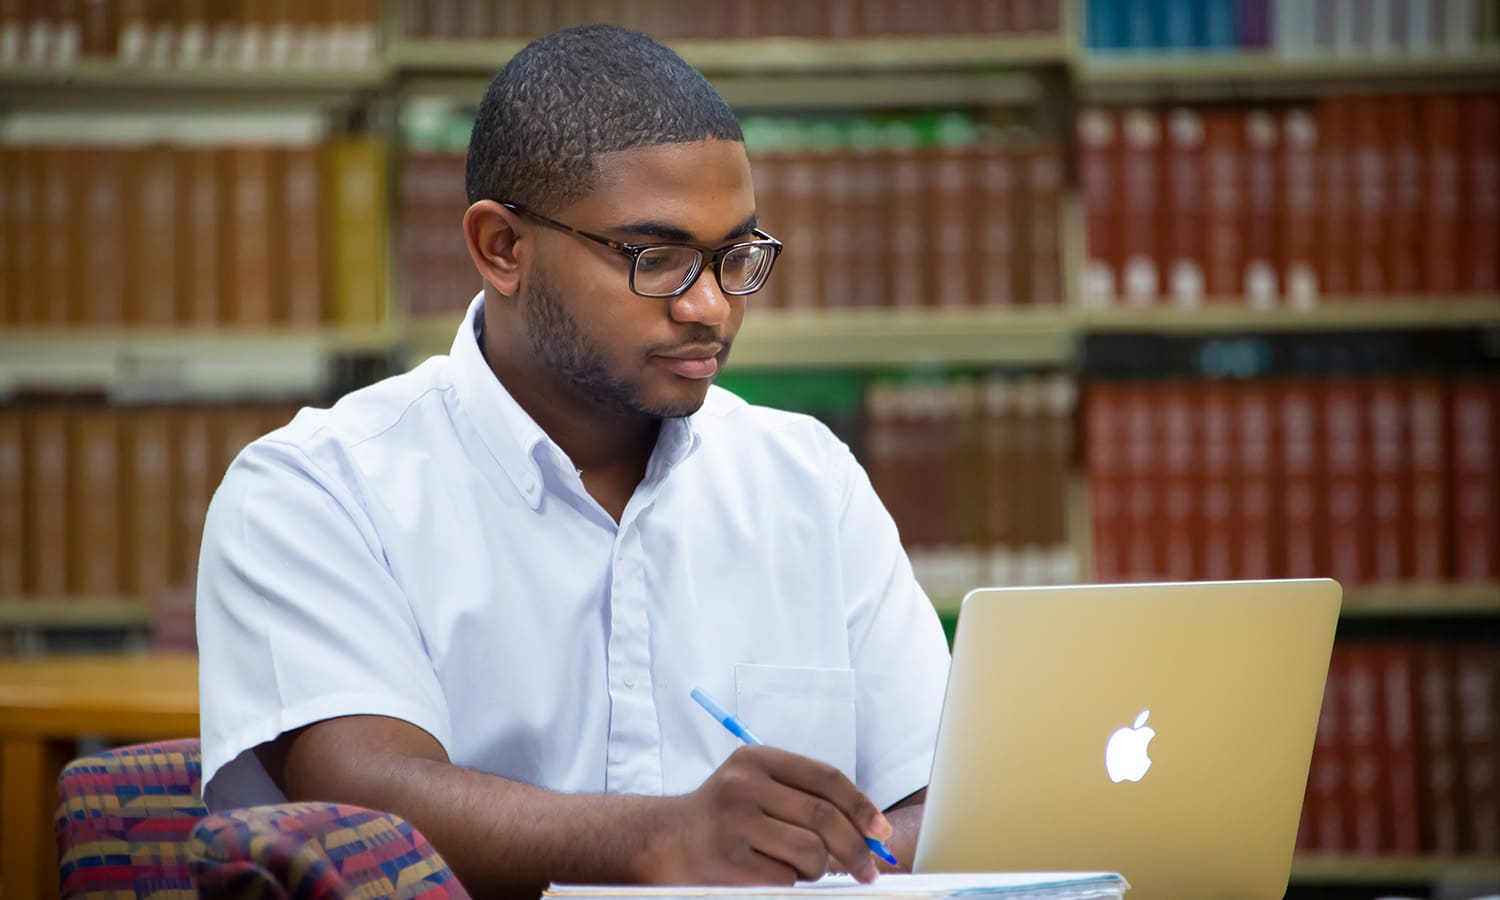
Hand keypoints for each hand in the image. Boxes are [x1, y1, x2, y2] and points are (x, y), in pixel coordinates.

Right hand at [639, 745, 892, 885]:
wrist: (662, 840)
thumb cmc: (723, 817)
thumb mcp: (757, 788)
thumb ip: (805, 799)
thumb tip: (869, 833)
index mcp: (756, 758)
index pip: (826, 777)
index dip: (862, 805)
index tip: (881, 832)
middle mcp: (742, 784)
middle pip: (824, 817)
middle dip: (855, 848)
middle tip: (868, 870)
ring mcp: (732, 823)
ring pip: (810, 851)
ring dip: (818, 868)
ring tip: (800, 866)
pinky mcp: (726, 861)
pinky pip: (785, 878)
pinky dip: (790, 882)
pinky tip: (770, 874)